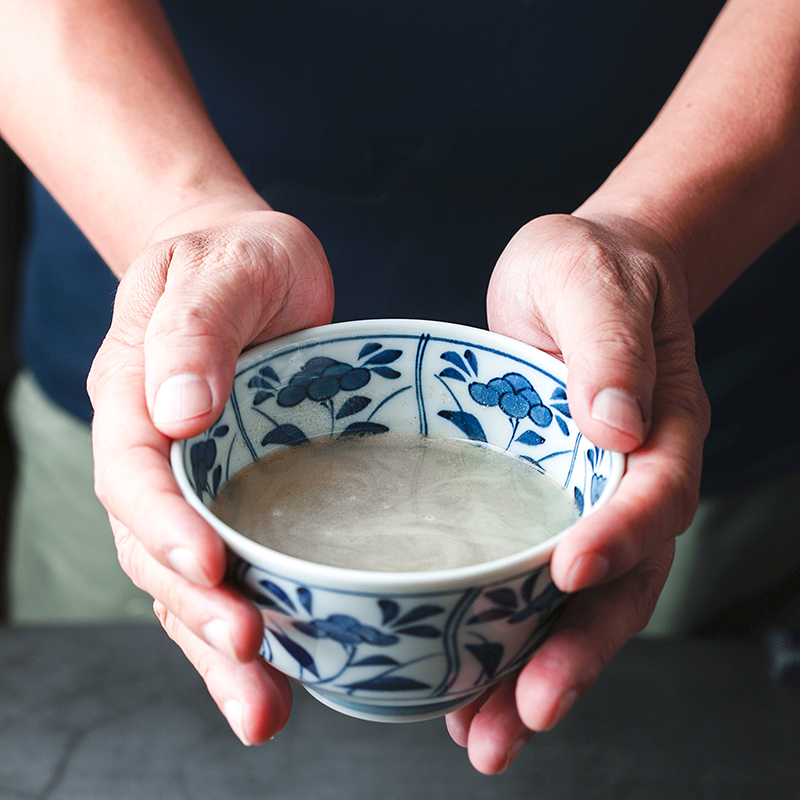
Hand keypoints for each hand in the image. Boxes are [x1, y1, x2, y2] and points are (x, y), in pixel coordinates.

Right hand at [88, 204, 333, 743]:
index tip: (209, 566)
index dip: (164, 526)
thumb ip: (196, 328)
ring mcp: (199, 484)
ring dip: (219, 649)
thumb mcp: (222, 268)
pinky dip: (245, 630)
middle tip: (250, 647)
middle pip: (155, 548)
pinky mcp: (240, 499)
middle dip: (197, 605)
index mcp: (138, 395)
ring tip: (262, 708)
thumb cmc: (238, 256)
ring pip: (187, 581)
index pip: (134, 476)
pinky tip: (275, 683)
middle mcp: (160, 454)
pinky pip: (229, 573)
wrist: (258, 265)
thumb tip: (178, 409)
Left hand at [446, 212, 709, 772]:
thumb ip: (606, 344)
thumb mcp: (587, 279)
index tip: (571, 566)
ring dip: (535, 673)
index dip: (620, 535)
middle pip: (621, 582)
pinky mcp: (536, 512)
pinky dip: (503, 643)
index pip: (651, 494)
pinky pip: (530, 588)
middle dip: (577, 649)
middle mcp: (626, 481)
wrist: (569, 281)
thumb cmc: (585, 268)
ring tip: (485, 737)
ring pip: (576, 606)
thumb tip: (618, 425)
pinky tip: (462, 692)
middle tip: (528, 709)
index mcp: (657, 426)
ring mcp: (582, 504)